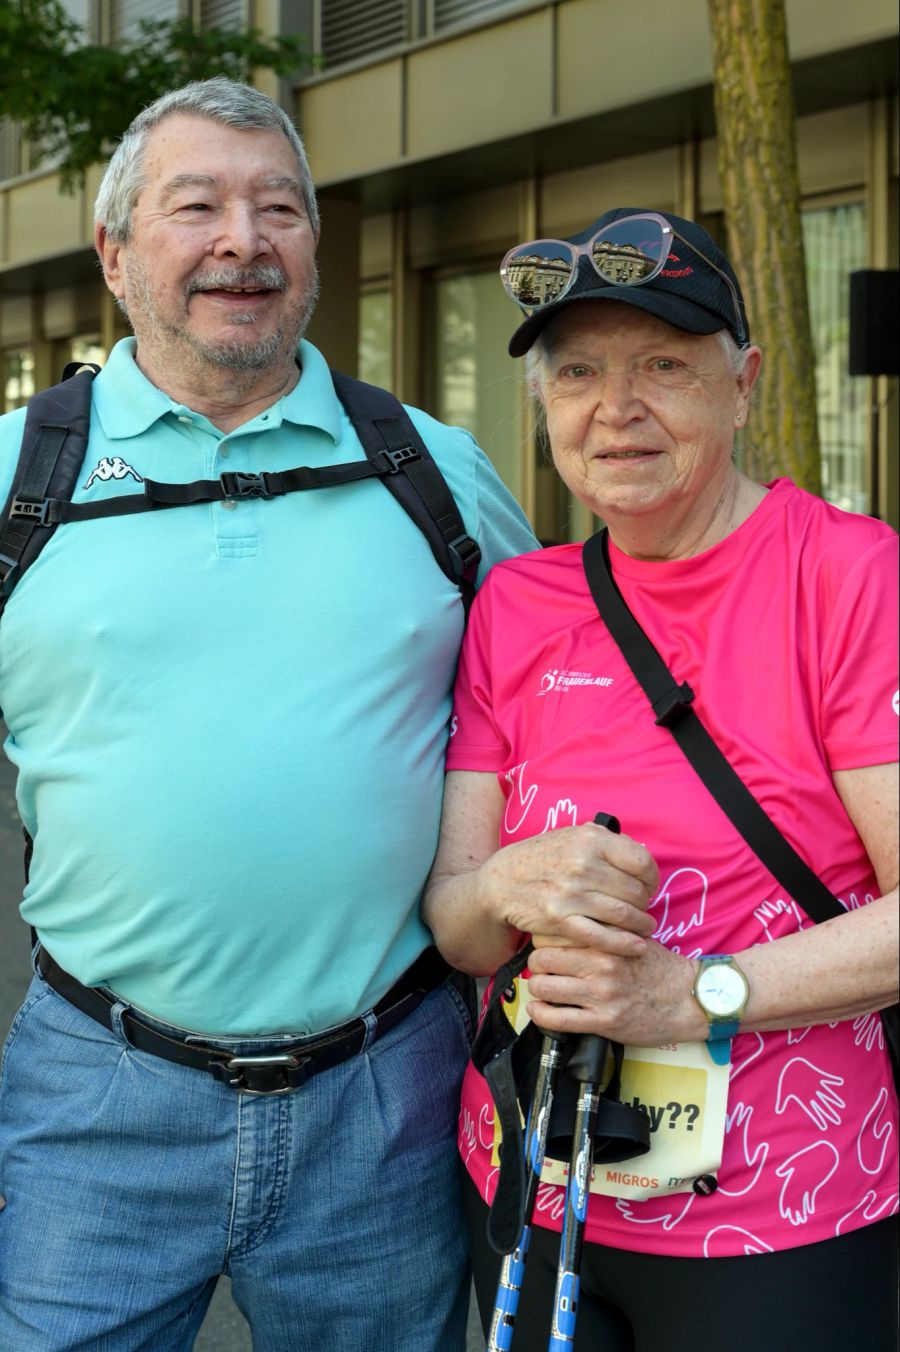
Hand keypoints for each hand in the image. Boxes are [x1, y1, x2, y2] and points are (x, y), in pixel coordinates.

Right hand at [480, 819, 657, 955]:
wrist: (502, 881)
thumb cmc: (542, 858)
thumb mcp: (572, 836)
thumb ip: (605, 841)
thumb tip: (638, 854)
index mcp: (590, 839)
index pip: (641, 862)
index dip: (651, 878)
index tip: (649, 886)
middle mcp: (583, 864)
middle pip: (635, 891)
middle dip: (645, 904)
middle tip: (643, 909)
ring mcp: (571, 893)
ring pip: (623, 915)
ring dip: (640, 925)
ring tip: (644, 928)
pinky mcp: (561, 920)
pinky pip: (602, 936)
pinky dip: (624, 944)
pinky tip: (636, 946)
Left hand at [525, 939, 703, 1046]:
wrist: (688, 999)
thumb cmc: (659, 968)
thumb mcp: (632, 937)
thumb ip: (603, 929)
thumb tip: (569, 922)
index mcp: (606, 941)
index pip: (554, 934)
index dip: (543, 940)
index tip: (545, 945)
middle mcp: (601, 965)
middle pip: (541, 959)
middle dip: (536, 965)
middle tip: (541, 969)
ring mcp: (601, 995)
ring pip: (544, 988)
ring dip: (537, 990)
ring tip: (542, 989)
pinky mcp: (603, 1023)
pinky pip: (556, 1020)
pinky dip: (540, 1015)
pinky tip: (539, 1010)